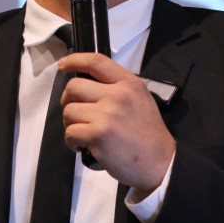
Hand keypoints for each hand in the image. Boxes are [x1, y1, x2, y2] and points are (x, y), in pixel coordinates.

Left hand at [58, 53, 175, 195]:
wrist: (160, 162)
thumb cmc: (148, 133)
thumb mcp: (140, 99)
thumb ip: (118, 88)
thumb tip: (88, 84)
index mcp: (128, 83)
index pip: (96, 61)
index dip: (75, 60)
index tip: (63, 64)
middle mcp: (117, 95)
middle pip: (74, 87)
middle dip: (68, 100)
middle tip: (76, 113)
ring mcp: (106, 115)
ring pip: (69, 111)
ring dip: (71, 124)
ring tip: (84, 133)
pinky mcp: (98, 135)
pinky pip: (70, 132)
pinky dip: (72, 141)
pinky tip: (83, 146)